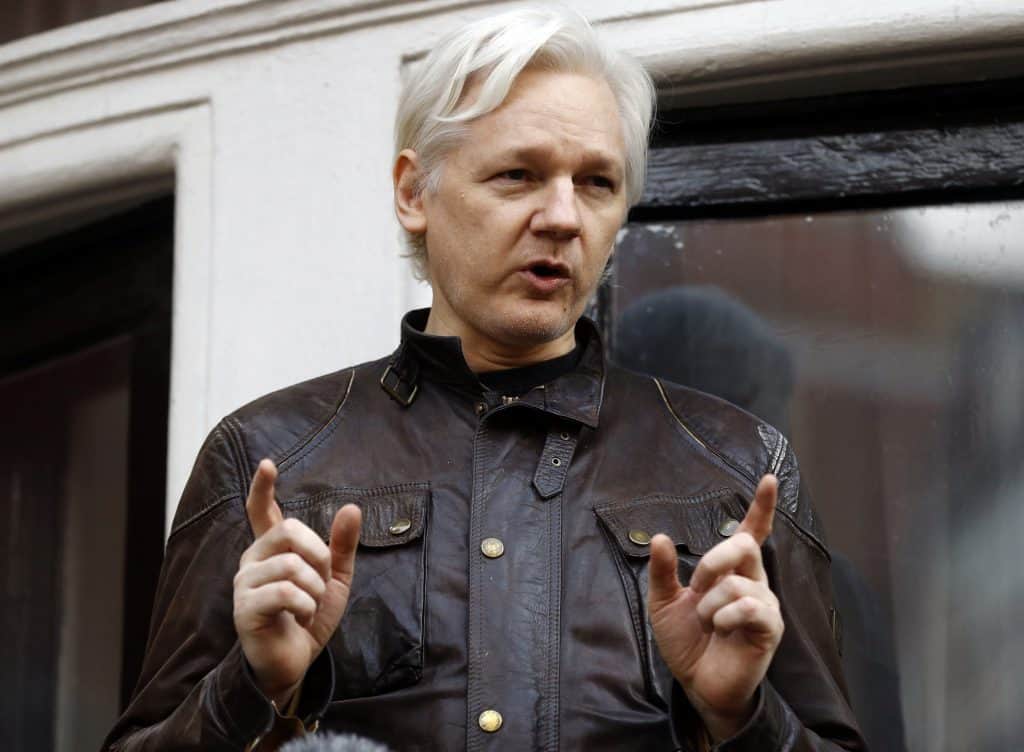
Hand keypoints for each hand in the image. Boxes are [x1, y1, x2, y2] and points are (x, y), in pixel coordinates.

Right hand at [233, 459, 361, 706]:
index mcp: (273, 550)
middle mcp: (253, 560)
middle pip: (290, 530)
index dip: (263, 488)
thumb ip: (343, 545)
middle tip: (320, 584)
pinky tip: (301, 619)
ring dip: (315, 589)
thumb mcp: (335, 580)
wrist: (294, 662)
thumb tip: (352, 508)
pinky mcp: (245, 608)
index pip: (262, 511)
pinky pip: (286, 592)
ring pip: (291, 565)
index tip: (267, 464)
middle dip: (320, 556)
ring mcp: (245, 583)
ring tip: (309, 608)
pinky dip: (306, 606)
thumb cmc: (309, 618)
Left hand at [648, 475, 782, 741]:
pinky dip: (725, 617)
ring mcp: (764, 603)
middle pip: (742, 545)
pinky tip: (721, 630)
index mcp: (730, 571)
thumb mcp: (665, 603)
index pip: (750, 532)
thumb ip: (663, 571)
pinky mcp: (770, 627)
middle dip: (714, 559)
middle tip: (697, 586)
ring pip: (738, 582)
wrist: (697, 683)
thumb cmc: (687, 641)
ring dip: (711, 604)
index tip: (768, 479)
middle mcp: (753, 580)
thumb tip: (660, 537)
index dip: (761, 507)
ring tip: (708, 624)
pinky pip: (750, 607)